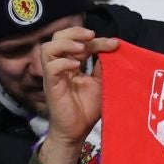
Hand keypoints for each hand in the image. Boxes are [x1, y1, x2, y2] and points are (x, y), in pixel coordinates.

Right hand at [37, 28, 118, 163]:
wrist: (78, 130)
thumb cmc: (88, 109)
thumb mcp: (101, 83)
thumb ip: (103, 66)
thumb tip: (113, 48)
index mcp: (72, 63)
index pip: (79, 43)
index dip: (96, 40)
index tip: (114, 44)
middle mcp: (60, 65)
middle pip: (58, 37)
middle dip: (75, 32)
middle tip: (92, 36)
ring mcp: (53, 74)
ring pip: (48, 47)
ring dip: (66, 44)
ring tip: (82, 49)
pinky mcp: (50, 84)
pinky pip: (50, 66)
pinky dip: (62, 62)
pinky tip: (75, 66)